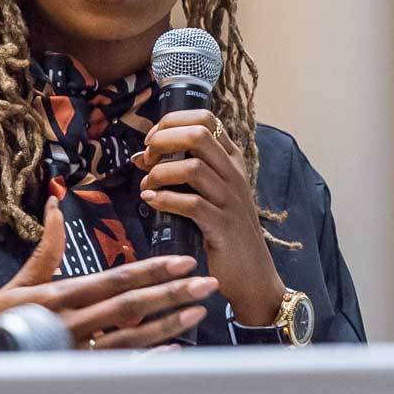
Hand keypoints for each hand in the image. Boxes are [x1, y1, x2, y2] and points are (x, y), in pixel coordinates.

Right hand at [0, 196, 214, 349]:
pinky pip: (120, 370)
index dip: (151, 270)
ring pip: (131, 340)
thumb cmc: (0, 324)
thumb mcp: (19, 284)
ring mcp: (77, 354)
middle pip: (130, 308)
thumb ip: (45, 249)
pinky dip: (148, 361)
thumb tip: (56, 205)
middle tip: (207, 284)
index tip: (182, 261)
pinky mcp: (79, 376)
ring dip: (167, 326)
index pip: (114, 280)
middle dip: (171, 294)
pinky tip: (174, 352)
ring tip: (197, 312)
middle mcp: (72, 326)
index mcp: (59, 298)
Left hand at [135, 110, 283, 324]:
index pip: (206, 119)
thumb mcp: (208, 195)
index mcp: (231, 161)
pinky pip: (190, 203)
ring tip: (146, 186)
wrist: (252, 275)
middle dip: (163, 141)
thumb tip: (141, 156)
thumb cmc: (223, 232)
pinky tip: (151, 201)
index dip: (172, 122)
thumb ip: (181, 172)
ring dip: (159, 173)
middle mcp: (234, 175)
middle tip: (146, 160)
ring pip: (191, 167)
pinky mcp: (223, 226)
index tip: (151, 140)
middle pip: (198, 135)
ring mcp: (230, 200)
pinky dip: (164, 199)